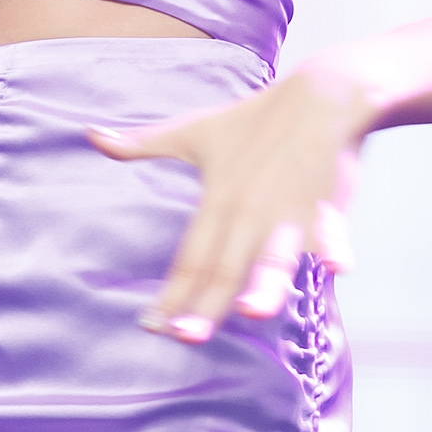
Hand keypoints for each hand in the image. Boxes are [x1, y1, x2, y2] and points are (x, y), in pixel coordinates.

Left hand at [87, 63, 364, 341]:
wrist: (322, 92)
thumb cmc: (256, 120)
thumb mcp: (195, 131)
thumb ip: (144, 143)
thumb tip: (93, 135)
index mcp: (218, 200)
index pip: (190, 257)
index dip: (172, 293)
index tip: (151, 326)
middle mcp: (249, 211)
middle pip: (226, 266)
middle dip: (207, 305)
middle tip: (186, 338)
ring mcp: (289, 210)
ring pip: (275, 254)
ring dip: (266, 283)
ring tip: (254, 312)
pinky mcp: (328, 203)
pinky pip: (333, 230)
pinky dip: (336, 248)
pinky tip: (338, 270)